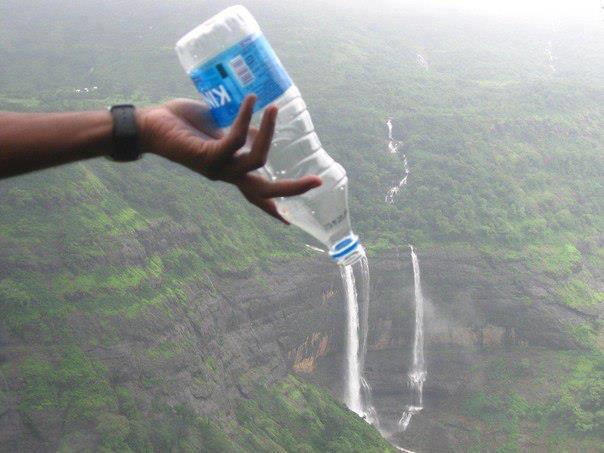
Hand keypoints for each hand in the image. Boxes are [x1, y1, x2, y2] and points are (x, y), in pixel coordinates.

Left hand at [138, 96, 321, 222]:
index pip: (254, 194)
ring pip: (258, 160)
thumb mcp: (217, 128)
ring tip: (273, 107)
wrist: (149, 125)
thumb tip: (261, 126)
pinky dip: (247, 118)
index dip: (272, 208)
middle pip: (265, 191)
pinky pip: (237, 139)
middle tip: (317, 182)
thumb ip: (238, 130)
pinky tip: (251, 100)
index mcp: (229, 170)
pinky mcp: (209, 156)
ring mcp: (218, 168)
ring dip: (270, 132)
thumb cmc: (180, 124)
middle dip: (292, 189)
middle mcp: (226, 174)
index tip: (288, 222)